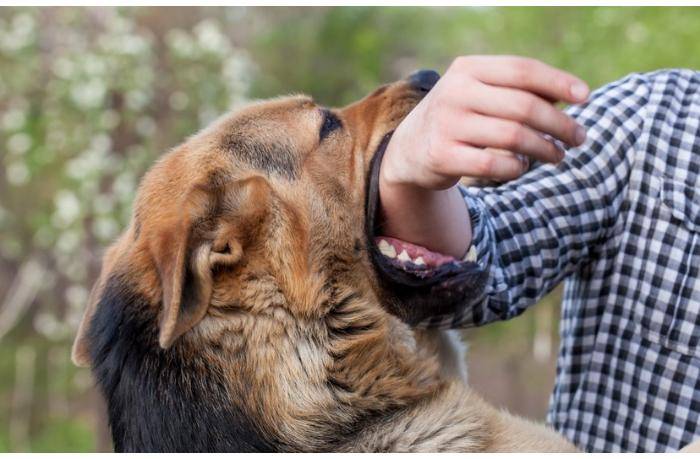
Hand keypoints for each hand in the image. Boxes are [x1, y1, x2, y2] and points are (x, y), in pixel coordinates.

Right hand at [379, 56, 589, 257]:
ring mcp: (447, 124)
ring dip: (545, 149)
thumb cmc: (460, 117)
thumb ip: (519, 90)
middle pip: (524, 106)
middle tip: (579, 138)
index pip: (522, 70)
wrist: (409, 149)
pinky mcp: (442, 156)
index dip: (559, 82)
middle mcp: (455, 92)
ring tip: (558, 156)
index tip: (585, 97)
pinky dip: (517, 168)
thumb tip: (574, 95)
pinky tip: (522, 167)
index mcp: (468, 69)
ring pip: (514, 137)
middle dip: (560, 124)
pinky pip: (495, 165)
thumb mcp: (481, 93)